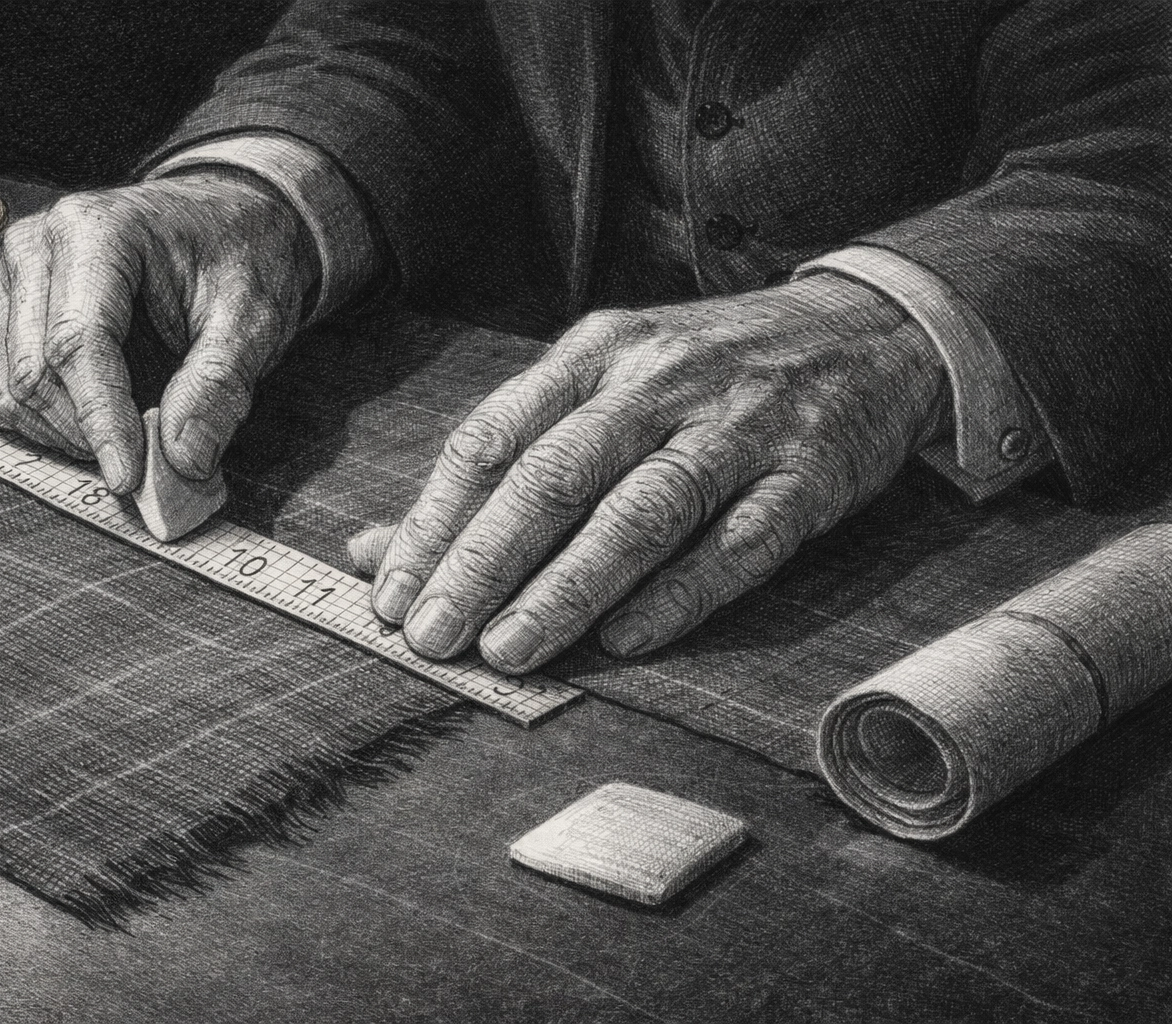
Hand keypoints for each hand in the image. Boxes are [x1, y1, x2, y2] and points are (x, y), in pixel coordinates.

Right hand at [0, 171, 317, 491]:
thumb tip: (184, 461)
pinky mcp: (4, 312)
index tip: (129, 478)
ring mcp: (11, 278)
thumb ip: (219, 385)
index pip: (78, 344)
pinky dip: (42, 425)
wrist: (220, 220)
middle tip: (149, 461)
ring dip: (65, 435)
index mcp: (95, 230)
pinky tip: (95, 423)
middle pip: (34, 372)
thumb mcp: (253, 317)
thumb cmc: (236, 257)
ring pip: (10, 389)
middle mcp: (37, 246)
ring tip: (130, 435)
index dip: (101, 420)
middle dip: (87, 433)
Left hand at [363, 275, 950, 672]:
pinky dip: (679, 594)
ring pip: (640, 512)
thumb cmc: (703, 373)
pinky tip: (624, 641)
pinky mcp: (808, 474)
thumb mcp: (601, 386)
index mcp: (596, 352)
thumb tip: (375, 552)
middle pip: (555, 476)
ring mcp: (738, 425)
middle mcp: (660, 380)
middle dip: (483, 563)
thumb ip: (500, 463)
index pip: (492, 439)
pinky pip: (738, 543)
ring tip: (510, 650)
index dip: (435, 521)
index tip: (391, 594)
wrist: (864, 331)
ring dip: (568, 588)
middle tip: (434, 636)